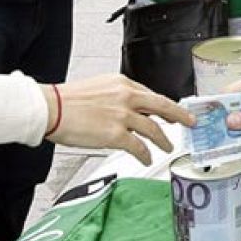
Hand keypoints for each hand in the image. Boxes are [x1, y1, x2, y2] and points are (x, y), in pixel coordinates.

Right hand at [42, 75, 193, 164]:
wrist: (50, 108)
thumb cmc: (66, 101)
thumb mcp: (97, 88)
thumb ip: (116, 97)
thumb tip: (128, 111)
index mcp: (121, 83)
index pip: (150, 94)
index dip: (164, 105)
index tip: (171, 110)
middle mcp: (126, 96)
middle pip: (162, 106)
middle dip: (179, 115)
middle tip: (189, 122)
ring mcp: (123, 116)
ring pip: (154, 128)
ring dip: (164, 140)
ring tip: (168, 146)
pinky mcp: (116, 134)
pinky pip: (139, 147)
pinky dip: (145, 154)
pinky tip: (147, 158)